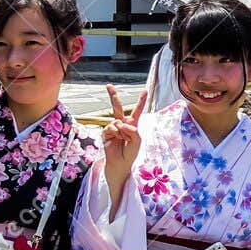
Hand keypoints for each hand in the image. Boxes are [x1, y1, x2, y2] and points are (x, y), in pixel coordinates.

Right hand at [102, 84, 146, 212]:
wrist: (120, 163)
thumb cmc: (130, 153)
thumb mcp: (137, 141)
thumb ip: (133, 130)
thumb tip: (122, 123)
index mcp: (132, 125)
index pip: (136, 112)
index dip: (140, 101)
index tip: (144, 91)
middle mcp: (122, 124)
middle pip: (118, 108)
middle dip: (113, 96)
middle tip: (108, 86)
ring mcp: (113, 128)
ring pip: (117, 120)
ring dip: (122, 131)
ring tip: (124, 139)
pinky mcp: (105, 133)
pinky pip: (111, 128)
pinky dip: (116, 133)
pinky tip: (117, 139)